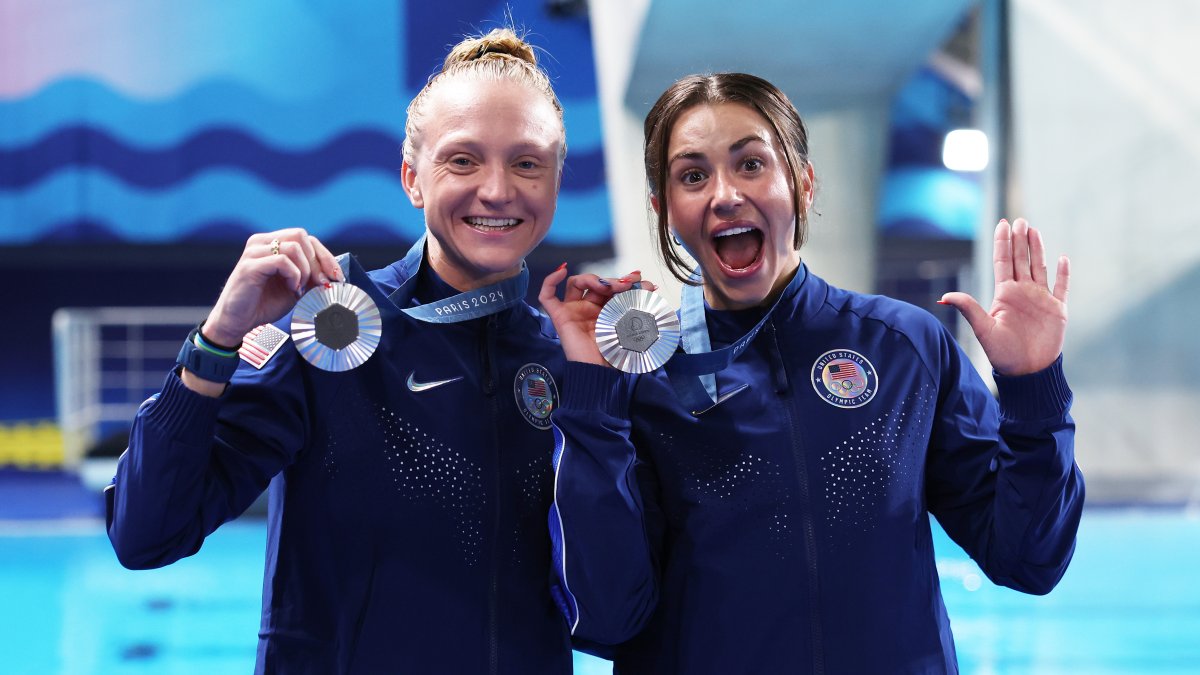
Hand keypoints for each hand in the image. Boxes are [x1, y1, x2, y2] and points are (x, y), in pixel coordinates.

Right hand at [203, 228, 342, 346]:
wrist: (238, 322)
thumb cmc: (264, 305)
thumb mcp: (295, 289)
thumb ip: (311, 277)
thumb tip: (333, 274)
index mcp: (272, 244)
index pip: (306, 238)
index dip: (324, 256)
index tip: (336, 276)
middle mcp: (261, 242)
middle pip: (301, 236)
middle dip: (318, 261)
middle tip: (321, 284)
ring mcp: (254, 252)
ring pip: (294, 246)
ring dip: (305, 270)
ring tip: (299, 288)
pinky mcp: (250, 265)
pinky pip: (282, 261)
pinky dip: (294, 275)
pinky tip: (291, 289)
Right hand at [539, 266, 654, 365]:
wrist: (602, 372)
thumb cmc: (616, 353)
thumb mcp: (631, 323)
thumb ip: (637, 304)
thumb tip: (650, 285)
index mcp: (603, 311)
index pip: (609, 287)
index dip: (623, 281)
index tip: (640, 281)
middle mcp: (587, 309)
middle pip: (594, 283)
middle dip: (612, 280)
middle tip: (627, 285)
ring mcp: (572, 312)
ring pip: (575, 283)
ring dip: (592, 279)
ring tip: (607, 287)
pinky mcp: (559, 317)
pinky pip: (547, 296)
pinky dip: (550, 281)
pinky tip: (561, 271)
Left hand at [939, 218, 1068, 375]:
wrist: (1028, 372)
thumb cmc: (1003, 354)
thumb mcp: (984, 330)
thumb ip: (968, 309)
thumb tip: (944, 297)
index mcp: (1004, 294)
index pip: (1003, 262)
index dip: (1003, 243)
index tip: (1002, 224)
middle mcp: (1022, 293)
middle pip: (1020, 260)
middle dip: (1019, 239)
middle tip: (1019, 220)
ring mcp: (1040, 299)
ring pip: (1039, 267)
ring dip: (1037, 249)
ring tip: (1033, 230)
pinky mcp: (1057, 310)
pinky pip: (1062, 287)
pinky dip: (1063, 274)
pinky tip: (1062, 258)